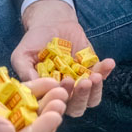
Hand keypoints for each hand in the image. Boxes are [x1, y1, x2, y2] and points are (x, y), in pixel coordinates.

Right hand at [13, 0, 114, 117]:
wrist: (50, 22)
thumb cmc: (33, 42)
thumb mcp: (22, 55)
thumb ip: (24, 70)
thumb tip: (33, 84)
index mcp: (47, 95)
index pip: (54, 106)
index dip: (59, 100)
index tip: (62, 85)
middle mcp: (64, 93)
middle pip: (76, 108)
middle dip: (80, 97)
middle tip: (81, 83)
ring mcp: (80, 83)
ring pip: (92, 98)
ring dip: (95, 90)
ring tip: (94, 76)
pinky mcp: (92, 69)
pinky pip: (102, 75)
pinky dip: (106, 71)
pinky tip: (108, 62)